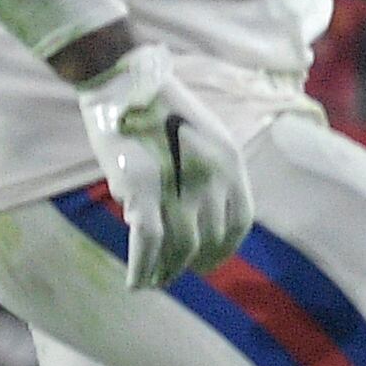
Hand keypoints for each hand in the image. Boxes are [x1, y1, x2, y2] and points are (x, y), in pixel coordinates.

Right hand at [68, 41, 253, 289]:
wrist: (126, 83)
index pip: (239, 221)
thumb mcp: (202, 137)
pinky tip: (135, 282)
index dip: (226, 247)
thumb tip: (195, 213)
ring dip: (167, 271)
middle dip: (194, 262)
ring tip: (154, 282)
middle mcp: (214, 179)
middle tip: (176, 274)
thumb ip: (206, 173)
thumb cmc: (159, 107)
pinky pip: (148, 244)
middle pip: (210, 238)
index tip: (211, 260)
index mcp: (231, 164)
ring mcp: (181, 186)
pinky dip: (142, 268)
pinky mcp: (144, 192)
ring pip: (180, 247)